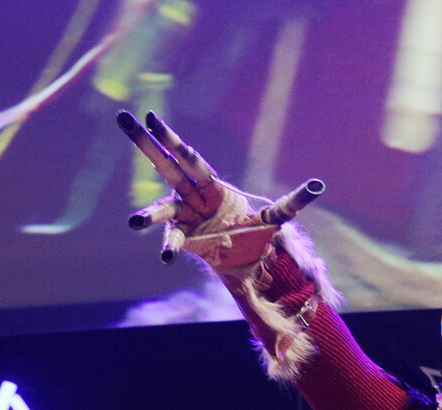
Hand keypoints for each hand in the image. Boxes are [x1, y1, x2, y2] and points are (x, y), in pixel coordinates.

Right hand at [116, 111, 323, 271]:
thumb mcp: (277, 219)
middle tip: (122, 119)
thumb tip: (319, 185)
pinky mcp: (183, 238)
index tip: (152, 117)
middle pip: (166, 166)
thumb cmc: (258, 232)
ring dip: (148, 216)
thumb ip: (293, 203)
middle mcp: (192, 195)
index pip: (189, 157)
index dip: (171, 139)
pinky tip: (166, 258)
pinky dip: (169, 248)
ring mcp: (184, 216)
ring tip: (134, 223)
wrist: (246, 259)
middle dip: (145, 144)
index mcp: (212, 184)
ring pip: (160, 208)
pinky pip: (172, 240)